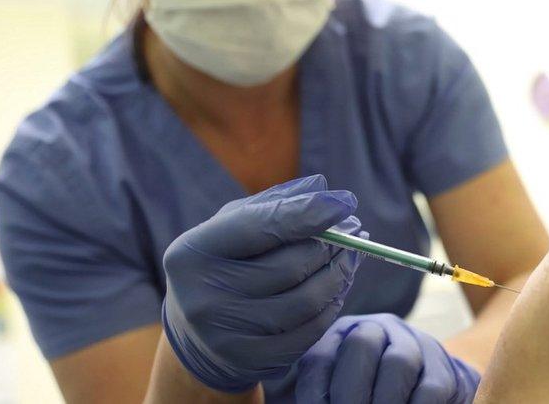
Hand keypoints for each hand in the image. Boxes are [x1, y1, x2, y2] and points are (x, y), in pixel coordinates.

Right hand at [161, 174, 363, 392]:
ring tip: (350, 258)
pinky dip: (331, 307)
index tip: (346, 202)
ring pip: (305, 301)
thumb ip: (275, 204)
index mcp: (193, 252)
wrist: (196, 336)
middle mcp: (203, 296)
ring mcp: (226, 335)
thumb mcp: (233, 227)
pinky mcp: (250, 361)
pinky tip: (336, 290)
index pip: (260, 227)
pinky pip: (308, 332)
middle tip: (355, 231)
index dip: (308, 213)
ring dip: (338, 276)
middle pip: (290, 266)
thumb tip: (322, 188)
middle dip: (332, 245)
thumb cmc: (223, 265)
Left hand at [294, 313, 480, 403]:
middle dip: (350, 392)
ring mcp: (413, 344)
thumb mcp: (336, 386)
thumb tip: (297, 403)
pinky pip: (429, 387)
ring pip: (399, 362)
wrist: (423, 388)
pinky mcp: (441, 367)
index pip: (320, 357)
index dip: (314, 392)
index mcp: (340, 336)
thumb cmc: (365, 392)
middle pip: (361, 344)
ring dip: (385, 401)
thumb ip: (320, 394)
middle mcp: (377, 330)